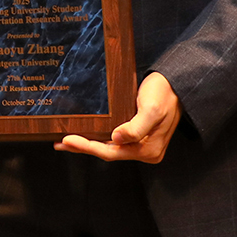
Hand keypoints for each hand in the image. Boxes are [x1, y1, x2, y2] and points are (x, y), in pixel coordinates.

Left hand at [57, 72, 182, 162]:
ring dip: (88, 144)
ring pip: (109, 147)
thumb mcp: (151, 109)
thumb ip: (136, 127)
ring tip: (66, 141)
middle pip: (108, 152)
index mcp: (148, 150)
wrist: (176, 84)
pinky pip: (113, 140)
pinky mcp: (137, 135)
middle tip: (59, 143)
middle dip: (83, 148)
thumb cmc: (165, 94)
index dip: (88, 147)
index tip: (68, 140)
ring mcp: (140, 144)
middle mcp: (144, 151)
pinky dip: (98, 138)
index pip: (112, 153)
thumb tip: (116, 139)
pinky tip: (86, 134)